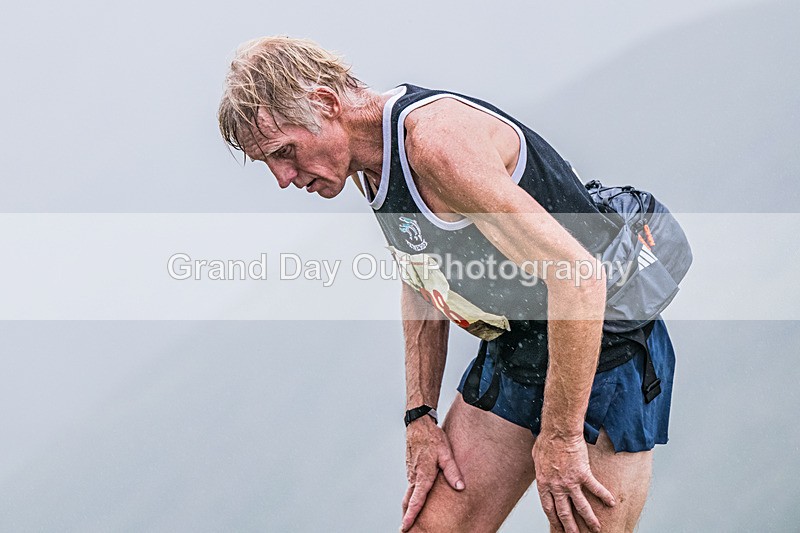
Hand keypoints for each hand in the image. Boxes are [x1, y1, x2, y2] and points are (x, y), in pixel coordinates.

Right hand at [401, 416, 464, 530]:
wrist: (418, 424)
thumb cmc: (432, 438)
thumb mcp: (446, 454)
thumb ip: (453, 472)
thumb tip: (460, 487)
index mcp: (423, 475)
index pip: (416, 500)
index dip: (411, 515)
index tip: (405, 527)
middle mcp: (414, 476)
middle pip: (408, 501)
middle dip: (406, 517)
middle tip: (405, 530)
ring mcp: (411, 473)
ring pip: (408, 494)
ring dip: (407, 508)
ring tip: (409, 521)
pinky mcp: (411, 469)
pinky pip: (410, 487)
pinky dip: (410, 498)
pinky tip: (414, 501)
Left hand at [532, 433, 615, 532]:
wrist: (558, 432)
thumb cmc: (546, 441)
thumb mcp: (537, 458)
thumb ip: (542, 470)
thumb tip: (543, 473)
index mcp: (544, 483)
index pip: (548, 508)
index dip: (554, 519)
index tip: (559, 527)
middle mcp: (556, 486)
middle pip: (564, 512)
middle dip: (570, 527)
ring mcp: (570, 482)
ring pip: (581, 506)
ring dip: (590, 519)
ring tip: (596, 529)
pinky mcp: (583, 474)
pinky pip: (595, 489)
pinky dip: (604, 496)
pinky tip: (611, 503)